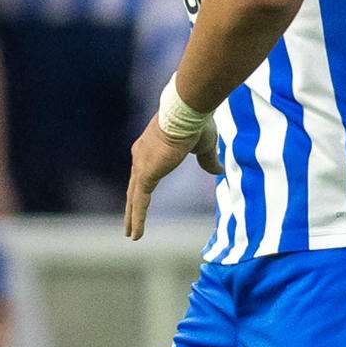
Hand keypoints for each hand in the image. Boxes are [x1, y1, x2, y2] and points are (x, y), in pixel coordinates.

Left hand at [123, 117, 220, 240]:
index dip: (143, 187)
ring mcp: (141, 165)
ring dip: (132, 217)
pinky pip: (139, 202)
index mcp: (152, 146)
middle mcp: (141, 155)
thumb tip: (217, 171)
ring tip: (130, 234)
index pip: (145, 171)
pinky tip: (134, 235)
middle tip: (128, 222)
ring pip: (134, 197)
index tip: (140, 198)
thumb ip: (207, 160)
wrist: (186, 112)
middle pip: (134, 186)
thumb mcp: (204, 146)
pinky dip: (136, 219)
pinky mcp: (145, 175)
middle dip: (132, 204)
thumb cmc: (196, 122)